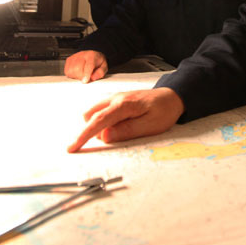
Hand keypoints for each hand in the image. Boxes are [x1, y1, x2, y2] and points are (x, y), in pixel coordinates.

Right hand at [64, 50, 107, 82]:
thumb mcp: (104, 67)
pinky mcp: (69, 60)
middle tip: (86, 77)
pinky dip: (72, 74)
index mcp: (92, 56)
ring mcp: (74, 57)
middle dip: (81, 77)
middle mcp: (82, 55)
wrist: (93, 55)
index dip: (86, 74)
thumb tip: (92, 78)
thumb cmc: (98, 62)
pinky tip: (77, 72)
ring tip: (82, 73)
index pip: (88, 65)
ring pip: (71, 71)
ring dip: (76, 76)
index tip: (85, 81)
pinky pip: (67, 71)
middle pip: (78, 69)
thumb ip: (100, 72)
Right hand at [67, 88, 184, 152]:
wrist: (172, 97)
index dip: (84, 135)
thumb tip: (105, 136)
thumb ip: (126, 131)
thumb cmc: (164, 111)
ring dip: (98, 126)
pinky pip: (102, 111)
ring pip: (95, 113)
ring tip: (121, 131)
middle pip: (92, 117)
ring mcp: (115, 98)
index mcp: (124, 105)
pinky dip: (103, 121)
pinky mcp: (117, 100)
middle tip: (116, 138)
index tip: (73, 147)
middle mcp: (116, 98)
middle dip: (94, 132)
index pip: (98, 121)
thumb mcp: (149, 126)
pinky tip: (117, 126)